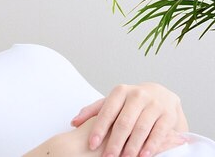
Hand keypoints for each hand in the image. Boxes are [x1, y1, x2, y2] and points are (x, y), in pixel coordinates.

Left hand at [71, 83, 188, 156]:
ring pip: (141, 128)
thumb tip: (74, 123)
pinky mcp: (168, 115)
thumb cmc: (130, 102)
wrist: (161, 94)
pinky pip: (158, 132)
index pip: (107, 111)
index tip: (92, 144)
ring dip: (132, 147)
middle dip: (115, 142)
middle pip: (124, 122)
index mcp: (120, 91)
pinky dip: (151, 146)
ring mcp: (154, 104)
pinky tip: (144, 156)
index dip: (99, 129)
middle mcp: (137, 95)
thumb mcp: (112, 102)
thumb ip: (94, 111)